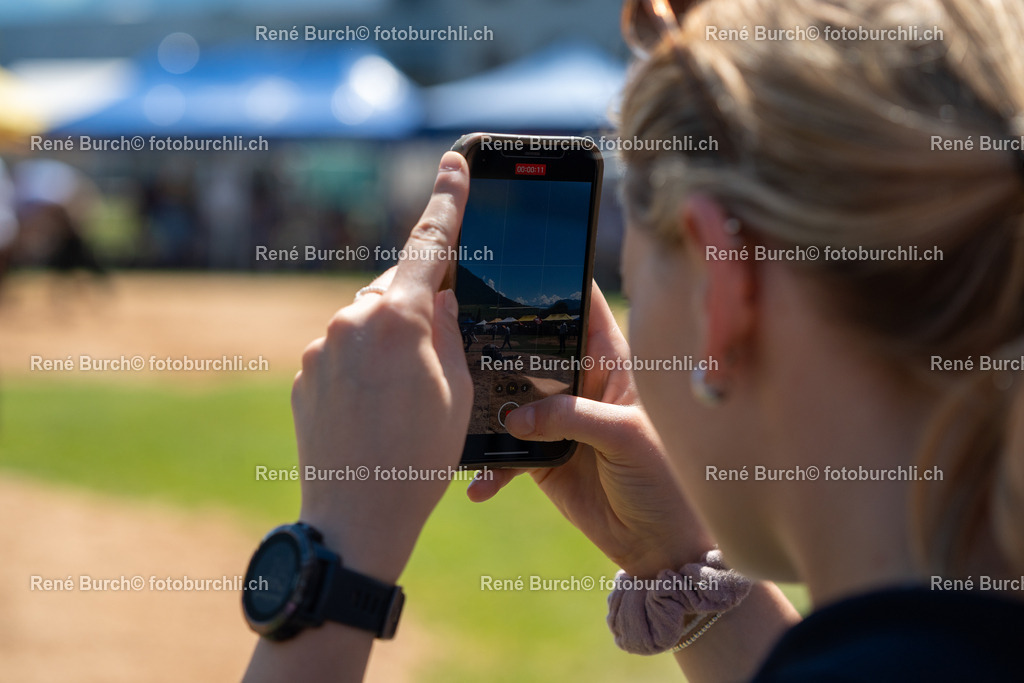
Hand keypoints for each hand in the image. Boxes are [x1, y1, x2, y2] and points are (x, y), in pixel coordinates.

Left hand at [292, 152, 471, 583]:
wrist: (357, 517)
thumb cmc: (419, 456)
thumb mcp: (458, 389)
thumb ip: (447, 329)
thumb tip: (434, 298)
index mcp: (396, 317)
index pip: (428, 246)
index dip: (447, 201)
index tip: (453, 162)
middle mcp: (350, 320)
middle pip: (393, 294)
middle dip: (415, 315)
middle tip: (434, 370)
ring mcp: (320, 347)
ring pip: (366, 327)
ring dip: (387, 348)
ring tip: (400, 407)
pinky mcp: (303, 373)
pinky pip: (341, 354)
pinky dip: (361, 370)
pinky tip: (372, 413)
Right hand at [468, 283, 714, 577]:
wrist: (659, 545)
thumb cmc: (665, 481)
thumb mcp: (626, 437)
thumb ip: (571, 417)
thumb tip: (514, 417)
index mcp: (612, 362)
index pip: (586, 307)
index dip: (559, 280)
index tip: (522, 260)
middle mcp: (580, 383)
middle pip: (535, 348)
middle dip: (500, 341)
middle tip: (460, 330)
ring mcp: (557, 419)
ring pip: (510, 398)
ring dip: (485, 408)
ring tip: (457, 410)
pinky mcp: (540, 457)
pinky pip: (505, 454)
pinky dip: (490, 468)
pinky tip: (478, 485)